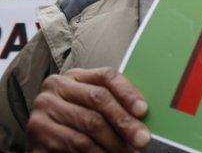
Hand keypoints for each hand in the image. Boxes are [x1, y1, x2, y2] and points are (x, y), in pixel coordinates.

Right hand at [26, 67, 149, 152]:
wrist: (47, 142)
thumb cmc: (77, 122)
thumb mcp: (94, 107)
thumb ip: (115, 104)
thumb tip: (142, 115)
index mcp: (75, 75)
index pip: (106, 76)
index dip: (127, 92)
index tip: (143, 110)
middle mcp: (56, 87)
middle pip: (99, 98)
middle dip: (124, 121)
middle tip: (142, 139)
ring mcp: (44, 108)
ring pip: (89, 122)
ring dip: (114, 141)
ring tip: (128, 151)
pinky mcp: (38, 132)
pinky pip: (76, 142)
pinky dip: (97, 152)